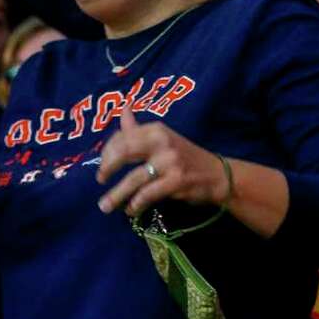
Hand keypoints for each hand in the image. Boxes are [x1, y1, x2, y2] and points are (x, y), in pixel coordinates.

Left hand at [96, 104, 232, 217]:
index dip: (107, 152)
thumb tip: (124, 108)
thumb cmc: (185, 157)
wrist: (217, 175)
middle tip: (100, 180)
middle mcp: (163, 142)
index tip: (103, 165)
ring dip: (116, 195)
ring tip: (105, 206)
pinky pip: (148, 194)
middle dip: (107, 168)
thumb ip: (139, 129)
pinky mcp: (177, 181)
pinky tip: (131, 209)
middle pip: (124, 153)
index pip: (122, 137)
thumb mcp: (163, 139)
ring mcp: (170, 162)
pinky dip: (136, 204)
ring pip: (134, 179)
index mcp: (157, 130)